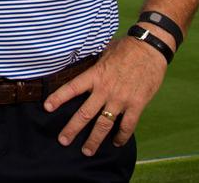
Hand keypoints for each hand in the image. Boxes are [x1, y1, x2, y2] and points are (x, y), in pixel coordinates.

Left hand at [43, 36, 168, 155]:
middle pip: (85, 113)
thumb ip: (95, 65)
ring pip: (104, 124)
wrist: (151, 48)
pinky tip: (116, 143)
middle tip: (63, 140)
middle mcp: (105, 89)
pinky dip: (122, 136)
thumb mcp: (104, 52)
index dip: (58, 98)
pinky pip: (127, 125)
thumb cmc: (127, 48)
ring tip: (87, 150)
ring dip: (94, 139)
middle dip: (72, 129)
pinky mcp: (137, 104)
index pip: (72, 88)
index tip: (47, 108)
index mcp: (95, 75)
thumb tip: (86, 68)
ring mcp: (121, 99)